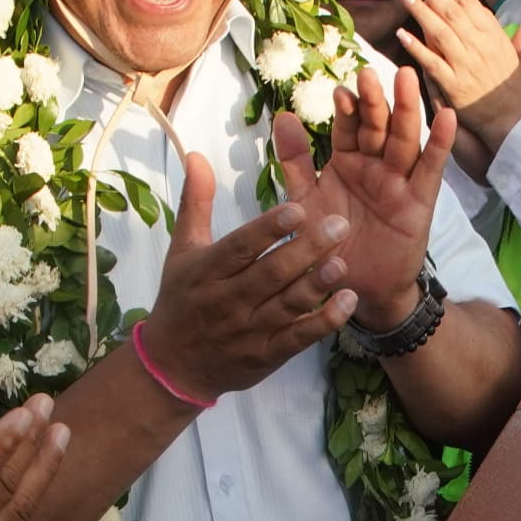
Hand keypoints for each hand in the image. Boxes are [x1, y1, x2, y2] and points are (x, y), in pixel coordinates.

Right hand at [142, 150, 354, 400]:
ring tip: (343, 261)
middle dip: (305, 250)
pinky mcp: (266, 355)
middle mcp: (227, 301)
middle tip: (339, 225)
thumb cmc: (181, 299)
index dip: (269, 229)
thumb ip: (196, 202)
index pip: (240, 247)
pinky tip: (347, 302)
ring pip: (287, 305)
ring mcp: (248, 331)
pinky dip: (324, 322)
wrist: (174, 366)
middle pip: (270, 274)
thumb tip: (196, 155)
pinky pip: (298, 338)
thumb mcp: (182, 249)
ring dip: (317, 284)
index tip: (299, 208)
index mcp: (206, 272)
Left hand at [279, 65, 455, 335]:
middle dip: (374, 101)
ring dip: (406, 110)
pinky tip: (446, 116)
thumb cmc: (328, 243)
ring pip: (403, 140)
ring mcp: (399, 181)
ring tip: (407, 80)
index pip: (348, 127)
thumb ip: (295, 161)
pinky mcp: (419, 202)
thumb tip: (282, 115)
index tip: (339, 91)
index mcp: (346, 161)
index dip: (346, 109)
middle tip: (369, 75)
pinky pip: (430, 170)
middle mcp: (374, 165)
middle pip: (376, 127)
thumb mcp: (305, 201)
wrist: (354, 288)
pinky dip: (439, 144)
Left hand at [386, 0, 520, 160]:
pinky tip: (402, 33)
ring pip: (440, 31)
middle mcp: (480, 44)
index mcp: (492, 33)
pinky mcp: (454, 84)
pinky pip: (433, 62)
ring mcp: (466, 64)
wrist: (512, 118)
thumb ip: (519, 39)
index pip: (467, 0)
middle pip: (451, 9)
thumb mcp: (517, 58)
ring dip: (420, 9)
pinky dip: (417, 47)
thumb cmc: (511, 87)